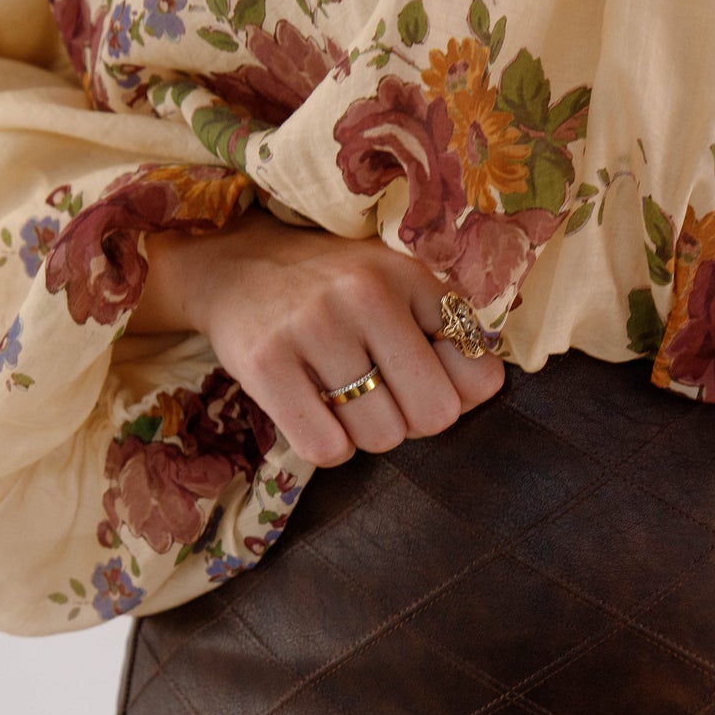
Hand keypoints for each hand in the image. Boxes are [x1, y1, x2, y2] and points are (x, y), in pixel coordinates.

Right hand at [125, 210, 504, 465]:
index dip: (455, 393)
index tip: (423, 379)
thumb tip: (476, 395)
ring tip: (339, 393)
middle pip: (434, 417)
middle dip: (411, 420)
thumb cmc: (334, 290)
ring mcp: (313, 327)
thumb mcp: (399, 286)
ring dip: (364, 432)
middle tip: (380, 394)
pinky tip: (312, 409)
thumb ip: (449, 334)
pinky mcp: (264, 362)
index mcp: (410, 276)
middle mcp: (365, 294)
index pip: (480, 378)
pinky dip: (327, 445)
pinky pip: (327, 449)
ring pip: (381, 438)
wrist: (234, 265)